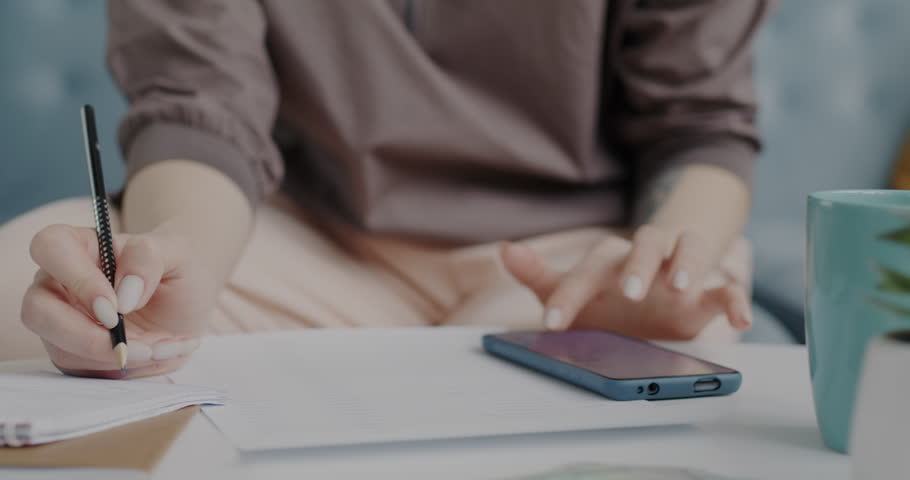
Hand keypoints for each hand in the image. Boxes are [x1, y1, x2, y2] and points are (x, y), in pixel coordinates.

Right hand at [21, 225, 216, 377]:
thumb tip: (123, 294)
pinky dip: (121, 367)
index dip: (77, 279)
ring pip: (59, 347)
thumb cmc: (177, 270)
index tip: (115, 306)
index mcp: (80, 246)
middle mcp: (60, 283)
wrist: (189, 304)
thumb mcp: (179, 253)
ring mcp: (62, 320)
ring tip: (158, 346)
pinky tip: (153, 353)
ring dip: (111, 354)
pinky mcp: (74, 352)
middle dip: (84, 335)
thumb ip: (149, 259)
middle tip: (130, 343)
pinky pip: (82, 368)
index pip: (50, 248)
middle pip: (37, 309)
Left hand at [501, 225, 751, 339]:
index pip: (588, 268)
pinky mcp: (708, 293)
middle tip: (629, 292)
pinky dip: (736, 299)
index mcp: (609, 260)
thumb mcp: (569, 290)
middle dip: (637, 266)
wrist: (650, 296)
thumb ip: (539, 275)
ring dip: (687, 264)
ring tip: (679, 288)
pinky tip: (740, 319)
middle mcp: (646, 258)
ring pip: (689, 250)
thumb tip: (506, 249)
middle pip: (645, 244)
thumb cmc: (603, 295)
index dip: (570, 295)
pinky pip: (728, 288)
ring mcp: (679, 271)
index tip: (553, 324)